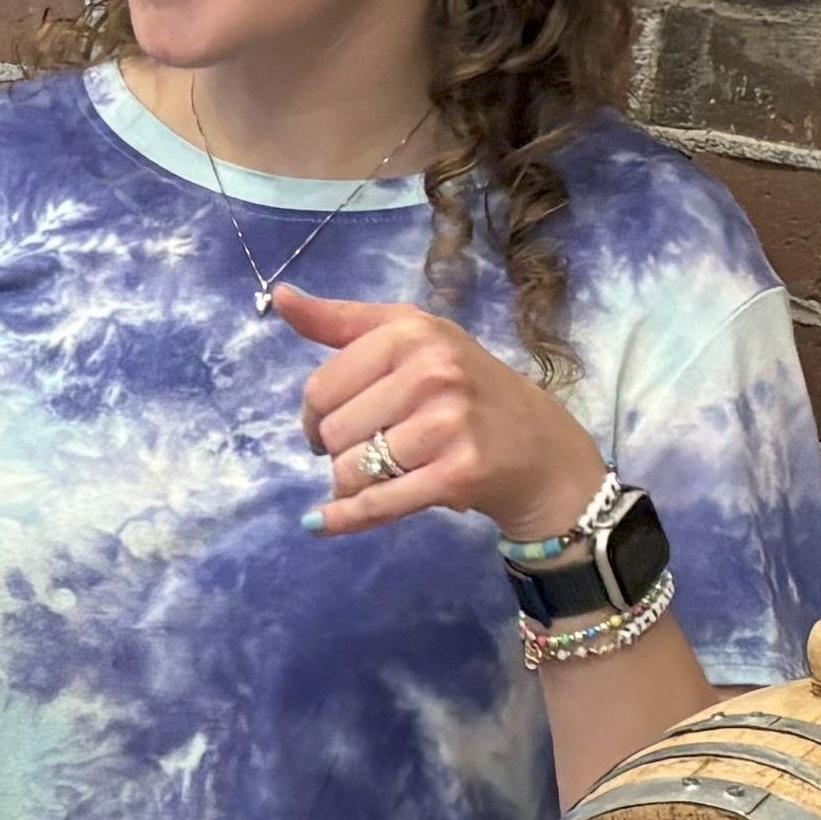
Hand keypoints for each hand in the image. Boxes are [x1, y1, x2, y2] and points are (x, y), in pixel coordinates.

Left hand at [272, 286, 607, 545]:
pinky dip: (343, 519)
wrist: (539, 447)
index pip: (320, 387)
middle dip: (338, 449)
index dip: (315, 414)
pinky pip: (376, 503)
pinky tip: (322, 523)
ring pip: (349, 470)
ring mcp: (447, 423)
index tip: (337, 421)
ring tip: (384, 472)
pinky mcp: (457, 473)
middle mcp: (432, 371)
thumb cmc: (465, 388)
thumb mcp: (412, 338)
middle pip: (331, 431)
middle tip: (371, 448)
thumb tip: (281, 296)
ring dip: (351, 483)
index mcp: (412, 332)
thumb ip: (342, 321)